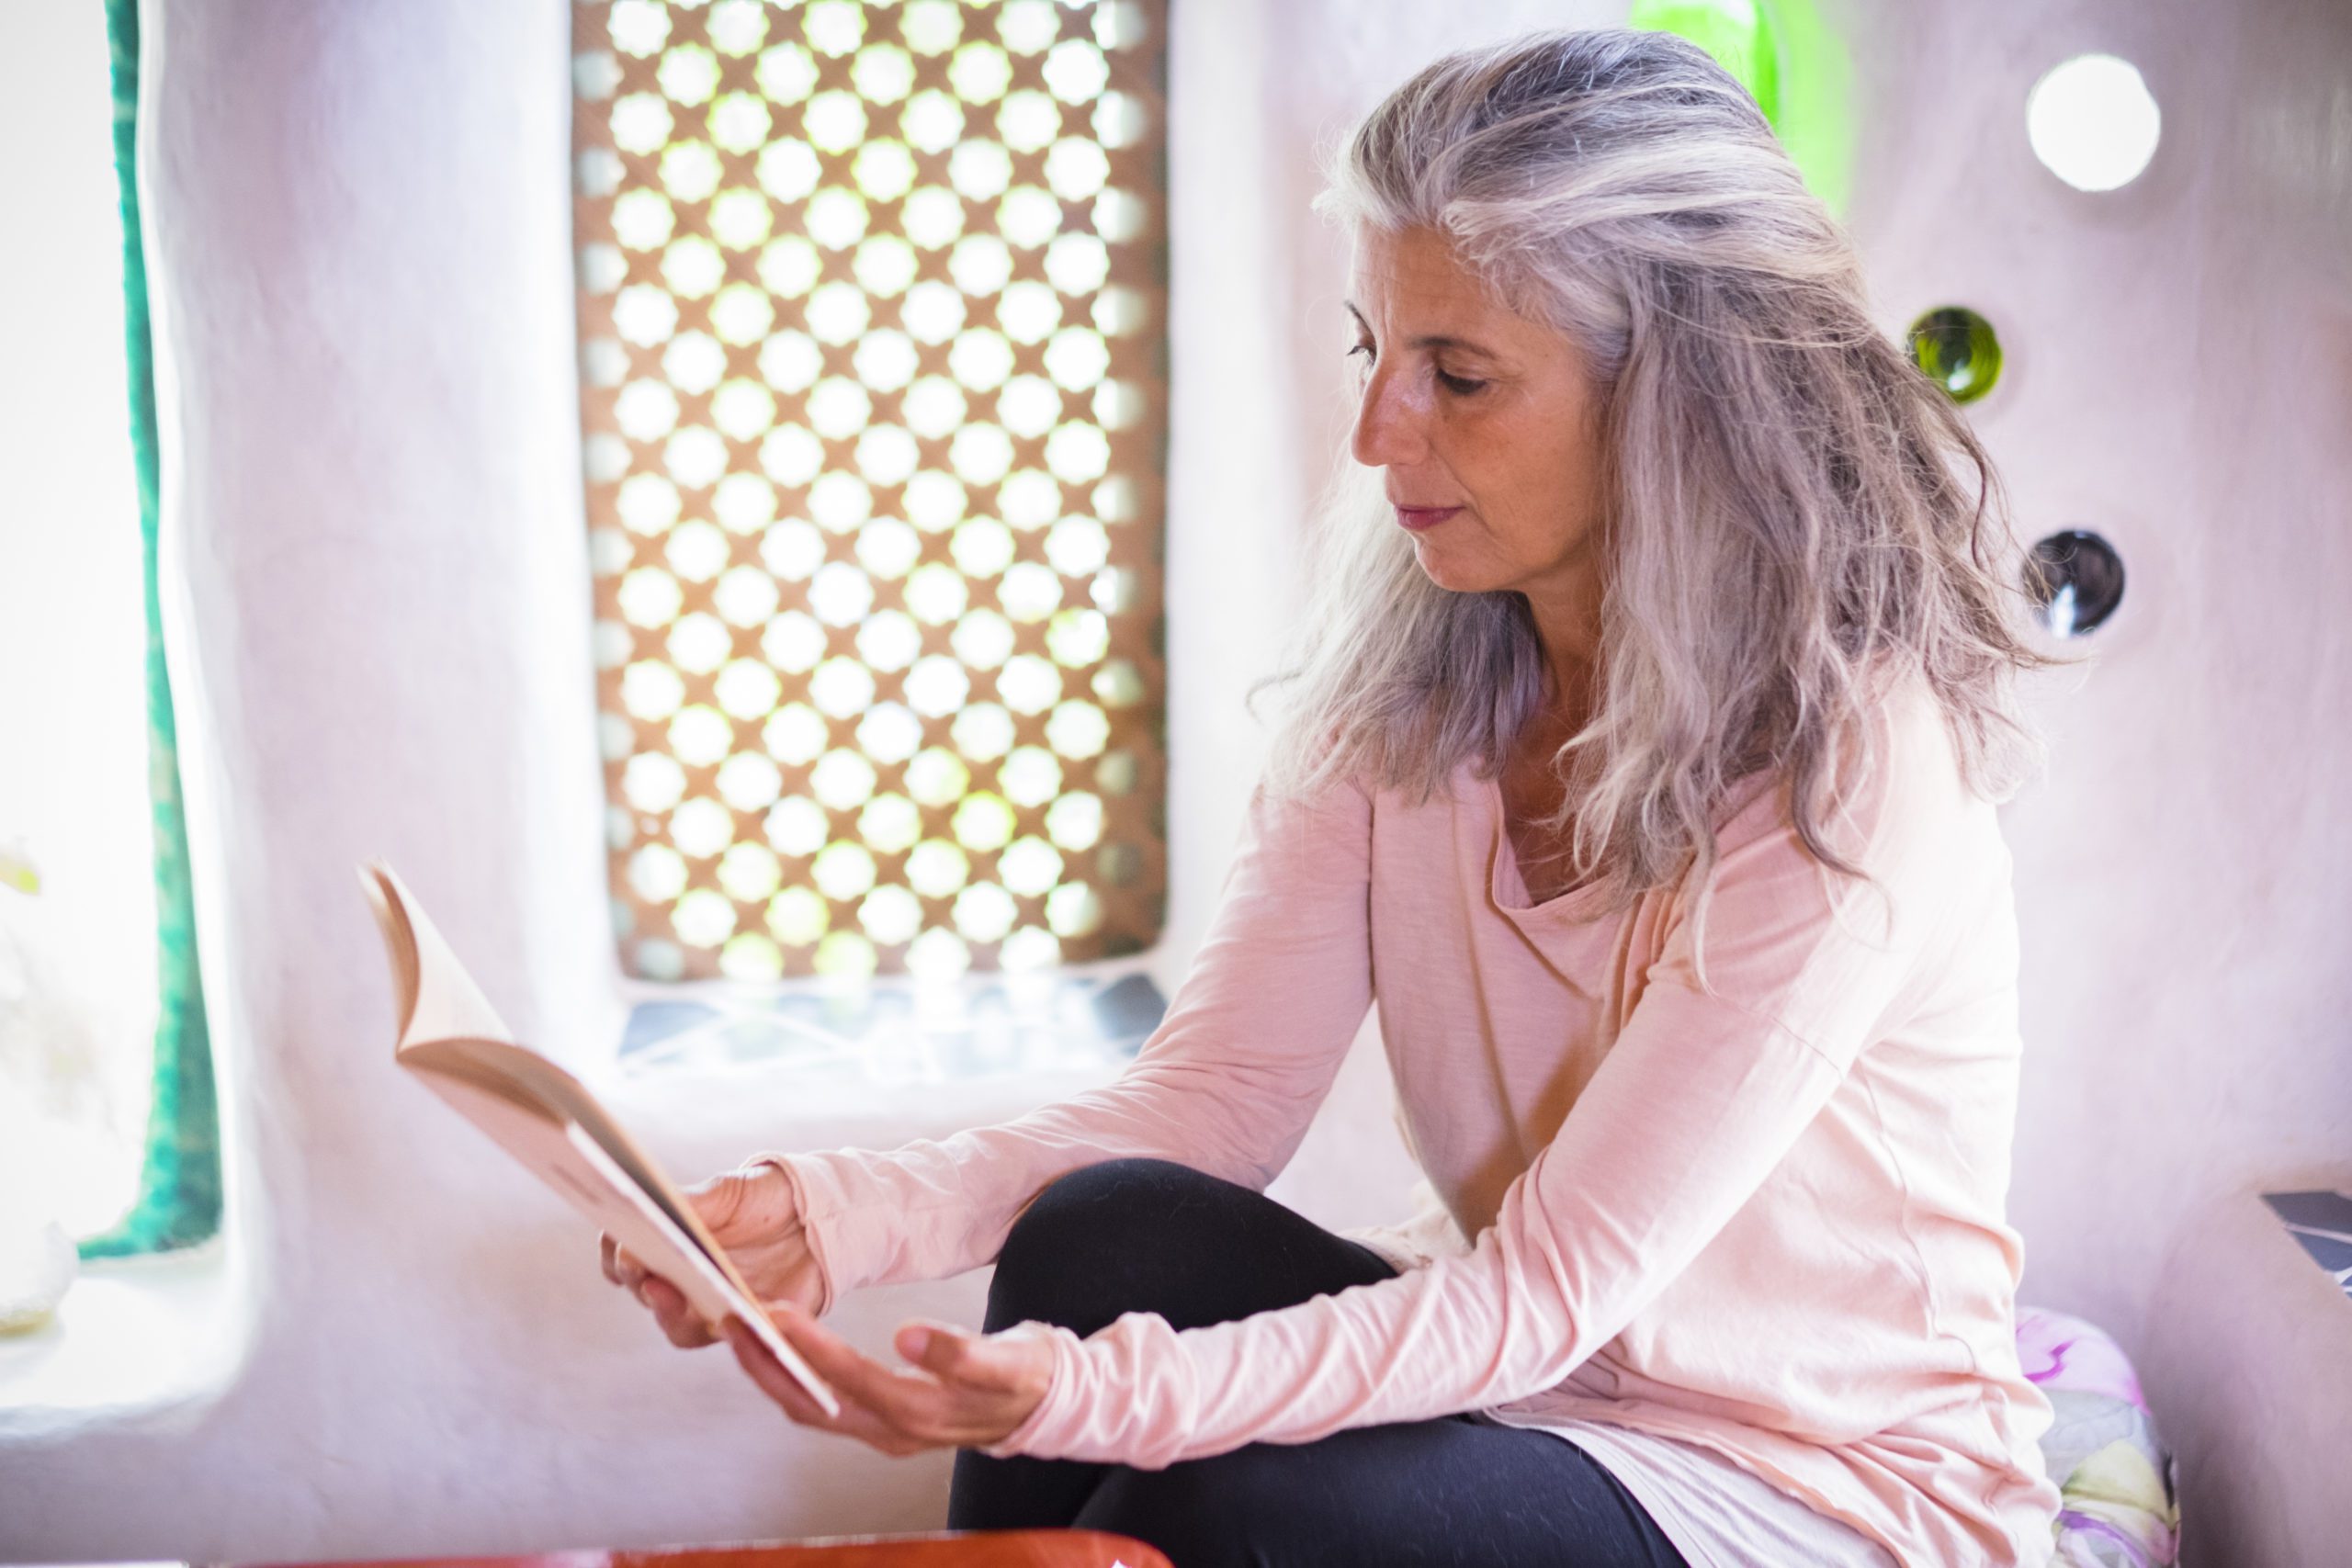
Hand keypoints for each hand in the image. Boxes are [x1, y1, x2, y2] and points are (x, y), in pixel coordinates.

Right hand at [598, 1159, 824, 1348]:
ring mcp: (714, 1308)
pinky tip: (735, 1309)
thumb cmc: (761, 1199)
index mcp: (667, 1248)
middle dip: (641, 1284)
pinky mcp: (752, 1326)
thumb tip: (653, 1208)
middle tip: (641, 1269)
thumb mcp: (727, 1193)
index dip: (614, 1258)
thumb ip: (691, 1203)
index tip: (619, 1248)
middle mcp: (683, 1284)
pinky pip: (736, 1336)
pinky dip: (732, 1326)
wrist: (816, 1215)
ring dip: (672, 1313)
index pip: (623, 1261)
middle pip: (647, 1297)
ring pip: (680, 1327)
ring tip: (676, 1295)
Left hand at [719, 1298, 1056, 1456]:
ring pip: (811, 1408)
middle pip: (812, 1404)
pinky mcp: (882, 1422)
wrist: (1044, 1407)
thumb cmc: (1028, 1378)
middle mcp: (893, 1431)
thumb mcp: (1010, 1361)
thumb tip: (908, 1336)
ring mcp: (884, 1431)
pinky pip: (823, 1404)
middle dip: (766, 1365)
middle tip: (729, 1321)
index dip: (809, 1348)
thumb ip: (962, 1352)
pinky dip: (792, 1378)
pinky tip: (777, 1349)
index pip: (851, 1379)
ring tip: (740, 1332)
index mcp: (922, 1413)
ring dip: (771, 1373)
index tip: (773, 1313)